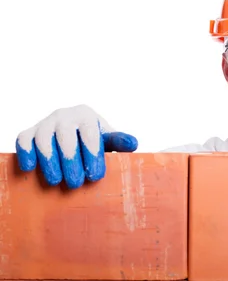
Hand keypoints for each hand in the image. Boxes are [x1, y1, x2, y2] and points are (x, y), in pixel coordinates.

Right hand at [15, 104, 137, 188]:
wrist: (73, 135)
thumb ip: (119, 142)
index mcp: (86, 115)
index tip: (96, 176)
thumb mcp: (108, 140)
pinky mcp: (29, 133)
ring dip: (48, 161)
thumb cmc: (93, 142)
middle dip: (70, 161)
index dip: (92, 155)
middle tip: (76, 183)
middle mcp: (64, 115)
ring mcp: (45, 123)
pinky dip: (25, 153)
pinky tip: (30, 168)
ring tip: (56, 181)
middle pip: (65, 136)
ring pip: (43, 139)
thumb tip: (133, 143)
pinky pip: (23, 140)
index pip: (89, 133)